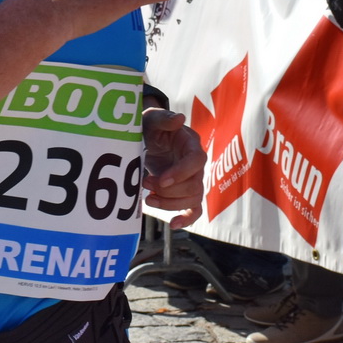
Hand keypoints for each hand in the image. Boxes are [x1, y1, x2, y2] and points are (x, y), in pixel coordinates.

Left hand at [142, 108, 203, 228]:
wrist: (147, 137)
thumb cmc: (151, 126)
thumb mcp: (152, 118)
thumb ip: (164, 118)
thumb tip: (179, 118)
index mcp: (191, 144)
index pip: (197, 160)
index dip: (181, 172)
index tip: (161, 180)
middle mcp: (196, 164)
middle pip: (194, 185)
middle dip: (169, 190)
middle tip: (146, 184)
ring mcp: (192, 180)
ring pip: (192, 199)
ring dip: (169, 203)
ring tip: (148, 199)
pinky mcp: (184, 192)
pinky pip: (194, 210)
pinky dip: (186, 219)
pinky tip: (172, 224)